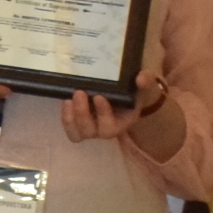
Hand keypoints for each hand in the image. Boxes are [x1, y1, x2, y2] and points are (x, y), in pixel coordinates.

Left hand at [57, 70, 180, 160]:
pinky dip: (65, 115)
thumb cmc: (135, 89)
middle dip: (82, 114)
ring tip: (68, 98)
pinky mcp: (79, 122)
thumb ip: (146, 80)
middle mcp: (105, 129)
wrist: (127, 91)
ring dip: (70, 117)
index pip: (111, 127)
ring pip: (76, 134)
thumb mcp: (144, 84)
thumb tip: (141, 78)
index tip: (99, 96)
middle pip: (90, 131)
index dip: (103, 114)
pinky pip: (69, 126)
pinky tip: (65, 99)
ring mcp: (90, 127)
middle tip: (80, 92)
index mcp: (123, 122)